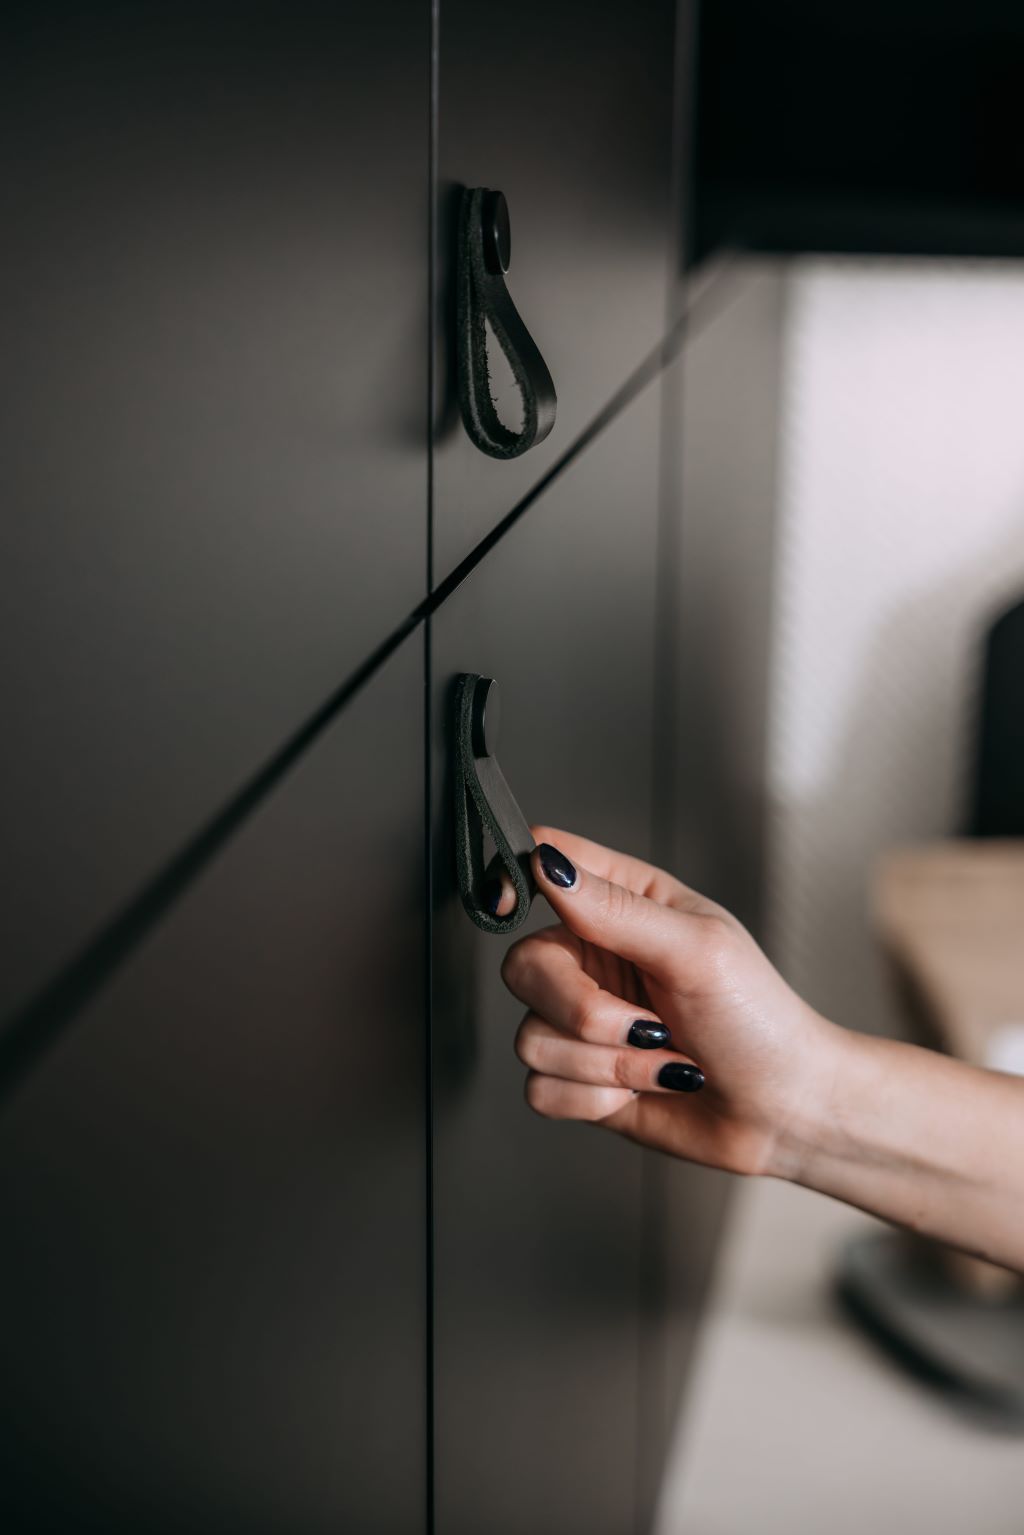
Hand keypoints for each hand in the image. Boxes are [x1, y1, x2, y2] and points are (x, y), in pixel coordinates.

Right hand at [497, 826, 840, 1177]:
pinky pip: (540, 1087)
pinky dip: (594, 1097)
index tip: (511, 903)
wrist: (782, 1111)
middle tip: (646, 1024)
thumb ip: (616, 910)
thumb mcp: (697, 949)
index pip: (545, 860)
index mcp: (624, 902)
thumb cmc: (759, 1019)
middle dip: (582, 1009)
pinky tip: (639, 1091)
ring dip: (604, 1062)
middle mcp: (594, 956)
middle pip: (523, 965)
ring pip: (529, 1036)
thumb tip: (548, 865)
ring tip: (662, 1061)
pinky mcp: (579, 1077)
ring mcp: (582, 1019)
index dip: (513, 874)